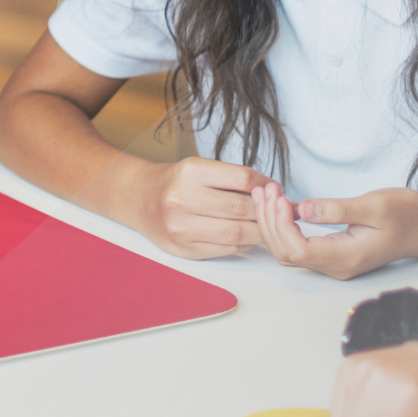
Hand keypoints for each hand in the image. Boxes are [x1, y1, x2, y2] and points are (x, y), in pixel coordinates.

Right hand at [137, 156, 271, 258]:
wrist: (138, 199)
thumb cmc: (174, 182)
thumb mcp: (197, 168)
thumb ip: (231, 179)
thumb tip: (273, 192)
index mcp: (189, 172)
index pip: (242, 178)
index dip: (266, 185)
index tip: (275, 189)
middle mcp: (182, 199)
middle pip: (242, 208)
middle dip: (267, 211)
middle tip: (279, 210)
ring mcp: (181, 227)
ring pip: (238, 233)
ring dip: (261, 230)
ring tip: (268, 225)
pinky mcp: (184, 249)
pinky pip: (227, 248)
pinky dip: (245, 243)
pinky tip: (249, 236)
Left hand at [253, 181, 417, 279]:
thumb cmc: (405, 214)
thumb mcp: (374, 205)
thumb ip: (337, 209)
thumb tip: (302, 209)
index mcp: (347, 256)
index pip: (298, 250)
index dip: (280, 225)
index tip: (279, 197)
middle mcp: (336, 265)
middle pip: (287, 252)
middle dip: (270, 220)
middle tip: (267, 188)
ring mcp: (333, 262)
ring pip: (288, 250)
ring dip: (272, 223)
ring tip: (267, 192)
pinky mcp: (331, 252)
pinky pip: (297, 244)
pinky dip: (282, 225)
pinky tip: (279, 202)